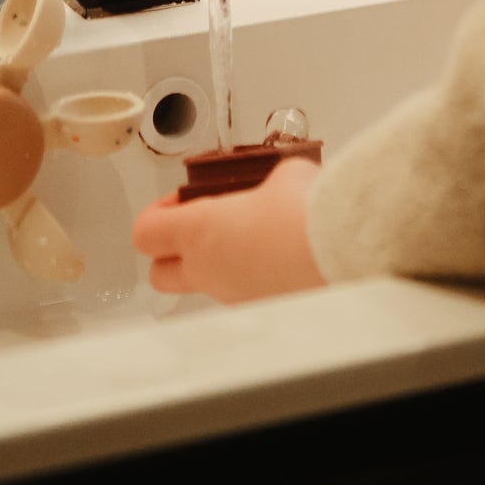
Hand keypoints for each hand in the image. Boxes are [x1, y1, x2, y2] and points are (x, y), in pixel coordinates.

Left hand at [130, 155, 325, 302]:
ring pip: (203, 286)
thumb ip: (269, 181)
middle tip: (198, 226)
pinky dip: (250, 277)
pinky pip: (240, 294)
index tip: (179, 200)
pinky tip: (279, 257)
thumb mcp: (284, 174)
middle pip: (158, 274)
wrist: (340, 253)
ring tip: (251, 237)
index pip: (145, 233)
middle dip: (170, 251)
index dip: (156, 214)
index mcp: (200, 231)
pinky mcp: (262, 309)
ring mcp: (233, 296)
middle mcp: (207, 270)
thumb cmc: (305, 211)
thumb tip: (280, 185)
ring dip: (215, 263)